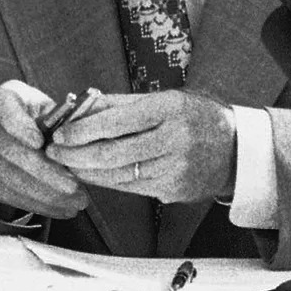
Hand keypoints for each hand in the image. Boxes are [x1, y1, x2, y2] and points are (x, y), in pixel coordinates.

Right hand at [0, 80, 89, 219]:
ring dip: (45, 194)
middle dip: (45, 172)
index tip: (40, 142)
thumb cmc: (36, 121)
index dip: (21, 125)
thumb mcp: (46, 112)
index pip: (5, 107)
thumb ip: (59, 122)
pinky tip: (59, 208)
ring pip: (10, 178)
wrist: (4, 138)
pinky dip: (36, 204)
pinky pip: (7, 194)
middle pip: (11, 150)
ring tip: (75, 203)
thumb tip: (77, 141)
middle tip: (74, 187)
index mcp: (4, 98)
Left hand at [47, 90, 236, 205]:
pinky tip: (90, 173)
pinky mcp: (172, 191)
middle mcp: (172, 141)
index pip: (116, 122)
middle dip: (76, 154)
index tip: (60, 133)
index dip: (82, 130)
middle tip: (54, 151)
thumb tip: (82, 105)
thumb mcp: (164, 98)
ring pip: (118, 175)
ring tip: (65, 163)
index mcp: (169, 110)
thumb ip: (122, 103)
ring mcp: (174, 170)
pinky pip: (130, 187)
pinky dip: (106, 181)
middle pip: (113, 154)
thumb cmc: (196, 116)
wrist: (236, 150)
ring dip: (86, 170)